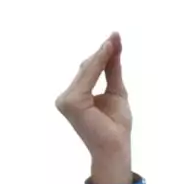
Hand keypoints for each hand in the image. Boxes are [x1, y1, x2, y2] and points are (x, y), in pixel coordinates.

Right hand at [57, 33, 134, 183]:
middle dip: (103, 52)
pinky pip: (88, 76)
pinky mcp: (71, 102)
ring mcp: (66, 99)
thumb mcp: (116, 92)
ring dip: (102, 54)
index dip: (102, 55)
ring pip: (87, 70)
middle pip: (87, 68)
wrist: (115, 148)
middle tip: (116, 35)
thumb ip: (112, 71)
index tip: (115, 38)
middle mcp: (67, 96)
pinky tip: (108, 50)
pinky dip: (98, 63)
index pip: (89, 71)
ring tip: (114, 40)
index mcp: (76, 96)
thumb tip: (113, 47)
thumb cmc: (116, 127)